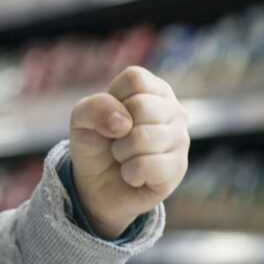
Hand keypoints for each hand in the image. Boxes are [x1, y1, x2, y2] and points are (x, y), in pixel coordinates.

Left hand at [68, 66, 189, 239]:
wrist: (97, 184)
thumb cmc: (95, 143)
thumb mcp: (82, 118)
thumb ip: (95, 107)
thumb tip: (123, 122)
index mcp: (153, 90)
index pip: (136, 79)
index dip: (113, 99)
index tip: (110, 115)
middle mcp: (174, 111)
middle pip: (142, 106)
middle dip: (116, 129)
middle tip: (116, 140)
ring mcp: (181, 140)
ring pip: (144, 138)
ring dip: (121, 152)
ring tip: (124, 156)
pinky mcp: (179, 169)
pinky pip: (147, 166)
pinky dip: (130, 173)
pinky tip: (134, 174)